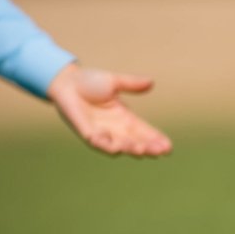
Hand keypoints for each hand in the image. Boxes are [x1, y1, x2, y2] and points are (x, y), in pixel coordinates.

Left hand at [47, 63, 171, 156]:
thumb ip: (132, 84)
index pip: (144, 132)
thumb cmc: (89, 82)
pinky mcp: (87, 134)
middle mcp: (116, 129)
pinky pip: (99, 143)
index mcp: (125, 118)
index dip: (156, 139)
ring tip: (142, 149)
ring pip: (120, 146)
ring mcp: (102, 133)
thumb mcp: (114, 82)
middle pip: (137, 142)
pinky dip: (107, 145)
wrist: (66, 82)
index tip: (169, 147)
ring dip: (131, 149)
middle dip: (149, 147)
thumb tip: (151, 82)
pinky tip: (117, 147)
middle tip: (162, 151)